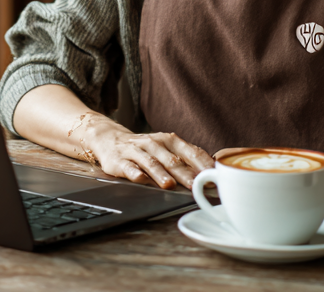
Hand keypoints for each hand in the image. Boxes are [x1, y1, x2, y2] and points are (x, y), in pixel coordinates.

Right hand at [75, 115, 212, 189]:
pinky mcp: (119, 160)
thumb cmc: (146, 148)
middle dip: (184, 173)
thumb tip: (213, 173)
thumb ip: (187, 159)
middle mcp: (154, 143)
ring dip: (160, 174)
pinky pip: (128, 167)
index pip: (189, 151)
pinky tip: (140, 179)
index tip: (213, 175)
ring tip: (169, 185)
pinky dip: (134, 172)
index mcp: (169, 141)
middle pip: (171, 159)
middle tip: (196, 185)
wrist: (110, 138)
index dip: (202, 163)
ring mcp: (136, 151)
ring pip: (150, 162)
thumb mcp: (167, 149)